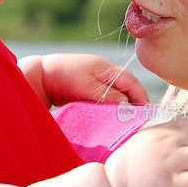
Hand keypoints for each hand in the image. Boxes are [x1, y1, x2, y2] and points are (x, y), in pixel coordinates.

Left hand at [19, 53, 148, 106]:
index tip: (146, 112)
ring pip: (117, 91)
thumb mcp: (86, 87)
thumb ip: (106, 95)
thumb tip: (126, 103)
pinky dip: (113, 103)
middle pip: (127, 86)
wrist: (42, 74)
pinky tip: (114, 114)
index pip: (131, 81)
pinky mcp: (89, 86)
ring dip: (125, 103)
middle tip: (140, 119)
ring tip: (130, 119)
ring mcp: (97, 78)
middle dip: (135, 100)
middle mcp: (104, 71)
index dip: (140, 96)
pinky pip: (107, 95)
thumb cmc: (63, 78)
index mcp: (106, 67)